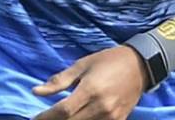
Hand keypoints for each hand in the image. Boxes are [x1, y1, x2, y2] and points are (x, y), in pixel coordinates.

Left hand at [31, 45, 149, 119]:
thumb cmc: (107, 61)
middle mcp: (102, 107)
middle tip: (43, 119)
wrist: (140, 66)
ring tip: (57, 119)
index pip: (63, 110)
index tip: (34, 119)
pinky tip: (76, 118)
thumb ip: (59, 80)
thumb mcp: (81, 65)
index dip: (46, 117)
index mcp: (90, 90)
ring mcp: (112, 117)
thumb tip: (36, 91)